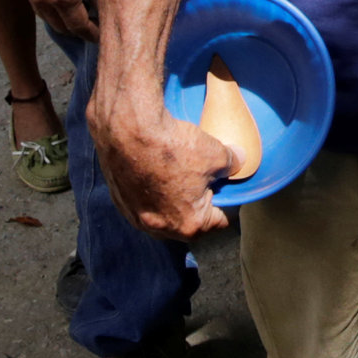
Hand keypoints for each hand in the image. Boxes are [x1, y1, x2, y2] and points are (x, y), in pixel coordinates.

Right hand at [9, 0, 97, 42]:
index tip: (105, 37)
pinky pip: (38, 6)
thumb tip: (107, 8)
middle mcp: (40, 0)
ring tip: (81, 15)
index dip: (93, 35)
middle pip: (63, 28)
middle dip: (79, 31)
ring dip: (65, 21)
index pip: (79, 27)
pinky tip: (63, 1)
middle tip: (96, 27)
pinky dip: (52, 9)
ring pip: (49, 19)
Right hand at [85, 84, 234, 242]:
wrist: (127, 129)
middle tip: (203, 182)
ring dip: (171, 201)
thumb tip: (239, 161)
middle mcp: (160, 228)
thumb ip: (231, 163)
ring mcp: (136, 216)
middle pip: (188, 223)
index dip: (227, 203)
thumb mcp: (215, 153)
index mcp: (189, 224)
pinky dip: (149, 192)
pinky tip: (153, 171)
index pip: (219, 222)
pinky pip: (141, 202)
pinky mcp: (119, 200)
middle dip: (197, 205)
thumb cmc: (172, 146)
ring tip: (176, 177)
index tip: (227, 190)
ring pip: (162, 214)